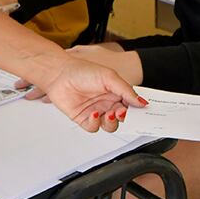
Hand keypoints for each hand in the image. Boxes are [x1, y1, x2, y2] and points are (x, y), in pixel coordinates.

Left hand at [18, 46, 146, 132]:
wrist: (59, 74)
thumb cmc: (81, 71)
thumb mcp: (109, 77)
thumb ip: (126, 90)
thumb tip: (141, 102)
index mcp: (115, 92)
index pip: (130, 105)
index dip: (135, 110)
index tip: (139, 111)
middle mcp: (106, 103)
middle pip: (121, 118)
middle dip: (123, 117)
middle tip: (121, 112)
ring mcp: (95, 111)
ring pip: (110, 126)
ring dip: (112, 122)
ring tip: (109, 114)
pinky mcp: (83, 118)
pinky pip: (94, 127)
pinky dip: (96, 123)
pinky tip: (94, 114)